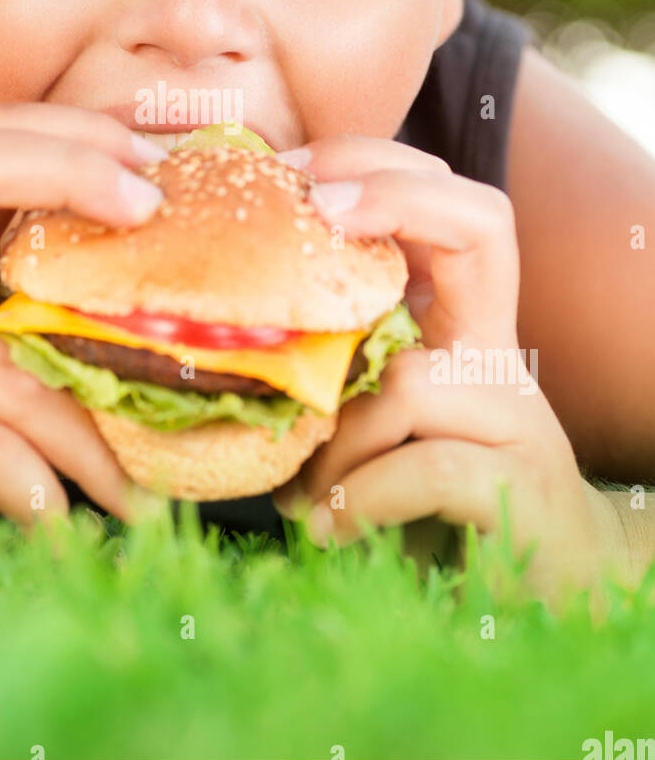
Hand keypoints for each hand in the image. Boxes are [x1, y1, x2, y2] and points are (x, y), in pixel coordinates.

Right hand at [0, 105, 168, 531]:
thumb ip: (13, 327)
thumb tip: (152, 334)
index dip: (61, 134)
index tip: (146, 166)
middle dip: (74, 172)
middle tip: (157, 217)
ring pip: (11, 357)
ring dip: (95, 436)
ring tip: (146, 490)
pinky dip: (39, 493)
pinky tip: (61, 524)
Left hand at [272, 136, 616, 605]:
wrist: (540, 589)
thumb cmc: (431, 500)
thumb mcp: (377, 419)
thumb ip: (337, 368)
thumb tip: (220, 331)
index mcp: (463, 327)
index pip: (457, 208)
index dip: (387, 169)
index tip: (301, 176)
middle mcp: (498, 353)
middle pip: (480, 221)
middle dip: (391, 196)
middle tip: (311, 210)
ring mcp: (517, 415)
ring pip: (407, 378)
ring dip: (333, 439)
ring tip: (298, 494)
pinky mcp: (521, 486)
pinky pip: (421, 465)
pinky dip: (357, 499)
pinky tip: (329, 531)